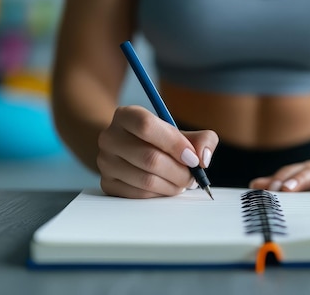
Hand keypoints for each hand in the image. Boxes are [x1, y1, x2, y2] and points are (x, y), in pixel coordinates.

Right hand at [97, 105, 218, 197]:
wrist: (129, 150)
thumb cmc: (159, 141)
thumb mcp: (182, 132)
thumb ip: (202, 139)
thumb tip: (203, 158)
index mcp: (126, 115)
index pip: (146, 126)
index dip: (174, 144)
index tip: (193, 158)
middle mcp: (110, 137)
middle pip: (149, 158)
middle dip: (179, 172)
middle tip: (192, 177)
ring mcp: (105, 162)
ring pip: (146, 180)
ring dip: (172, 186)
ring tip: (182, 183)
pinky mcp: (107, 183)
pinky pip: (140, 195)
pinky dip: (160, 194)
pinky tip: (167, 187)